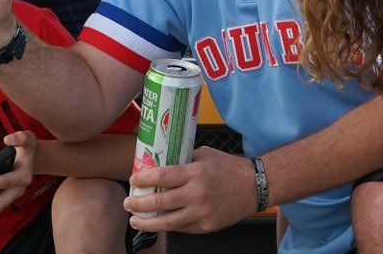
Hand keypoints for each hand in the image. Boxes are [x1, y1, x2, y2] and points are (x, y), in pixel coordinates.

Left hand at [0, 131, 37, 219]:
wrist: (33, 159)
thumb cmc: (28, 148)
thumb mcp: (28, 139)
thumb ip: (20, 137)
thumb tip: (8, 139)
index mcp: (23, 177)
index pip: (6, 182)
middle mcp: (17, 189)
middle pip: (1, 203)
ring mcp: (10, 194)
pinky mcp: (4, 195)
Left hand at [125, 147, 256, 232]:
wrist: (254, 187)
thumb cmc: (228, 168)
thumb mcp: (205, 155)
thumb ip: (183, 160)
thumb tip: (160, 162)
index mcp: (196, 173)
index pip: (162, 176)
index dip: (144, 178)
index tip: (133, 179)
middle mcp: (197, 194)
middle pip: (160, 202)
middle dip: (139, 203)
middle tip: (128, 202)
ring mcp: (202, 213)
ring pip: (167, 223)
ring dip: (147, 222)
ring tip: (135, 220)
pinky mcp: (206, 227)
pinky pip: (181, 228)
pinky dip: (167, 225)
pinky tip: (158, 221)